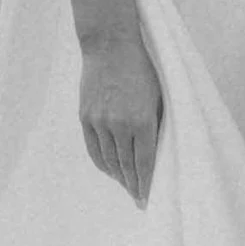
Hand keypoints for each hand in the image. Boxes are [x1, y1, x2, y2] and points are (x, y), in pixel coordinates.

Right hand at [79, 33, 162, 204]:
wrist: (110, 46)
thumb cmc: (142, 69)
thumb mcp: (158, 97)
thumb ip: (156, 126)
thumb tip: (157, 154)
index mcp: (142, 121)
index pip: (145, 164)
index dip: (146, 184)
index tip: (148, 199)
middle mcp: (120, 125)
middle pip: (126, 166)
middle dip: (134, 185)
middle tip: (139, 199)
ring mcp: (100, 122)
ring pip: (109, 160)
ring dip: (119, 177)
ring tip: (127, 186)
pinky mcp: (86, 118)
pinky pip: (94, 149)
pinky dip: (103, 164)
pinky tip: (111, 170)